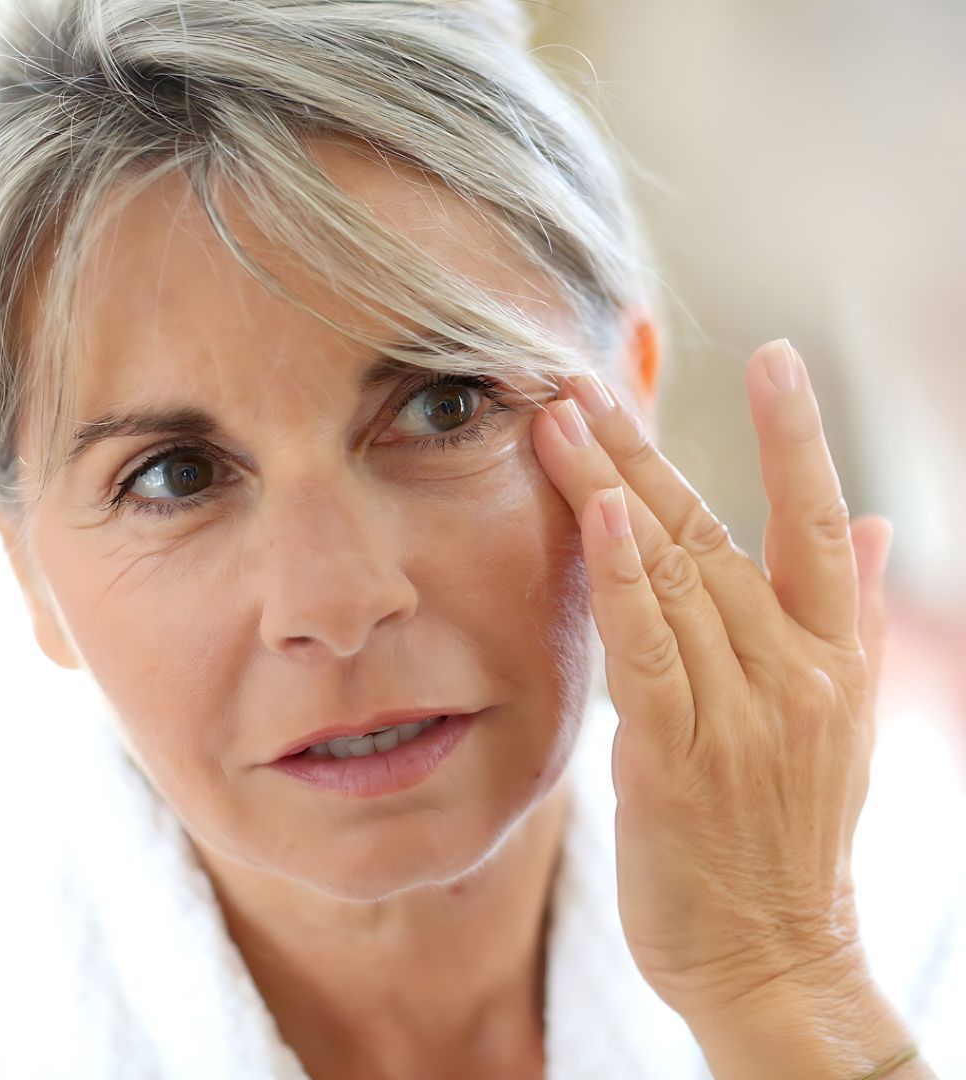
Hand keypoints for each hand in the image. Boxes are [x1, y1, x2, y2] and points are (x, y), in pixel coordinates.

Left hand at [529, 339, 894, 1021]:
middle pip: (711, 532)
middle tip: (589, 382)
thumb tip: (875, 523)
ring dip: (612, 487)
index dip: (798, 437)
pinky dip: (624, 577)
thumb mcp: (841, 720)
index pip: (815, 522)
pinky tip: (600, 513)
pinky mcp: (679, 755)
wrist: (775, 956)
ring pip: (671, 574)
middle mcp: (791, 670)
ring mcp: (739, 711)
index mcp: (829, 655)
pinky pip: (650, 648)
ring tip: (563, 419)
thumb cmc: (790, 834)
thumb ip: (845, 612)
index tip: (776, 359)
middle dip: (645, 450)